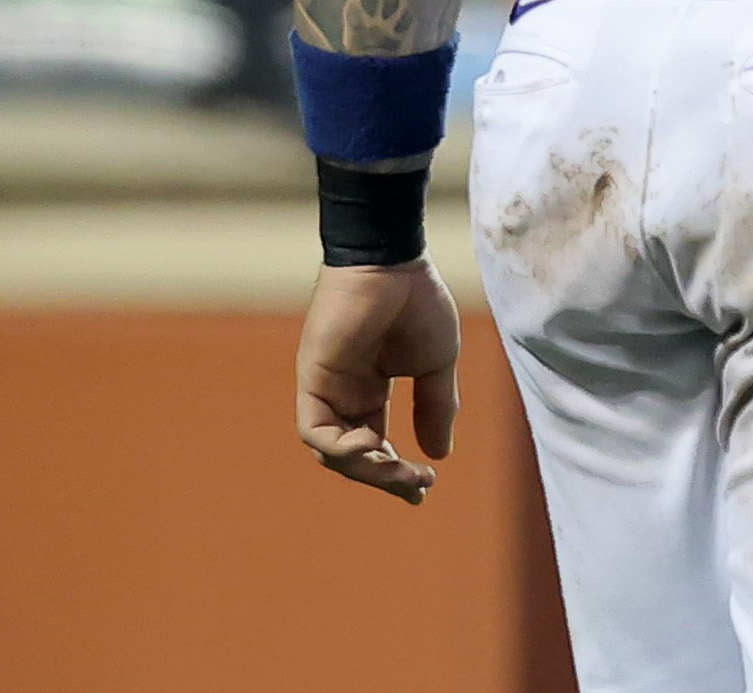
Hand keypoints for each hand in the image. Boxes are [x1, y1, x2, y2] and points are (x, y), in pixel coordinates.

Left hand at [294, 257, 461, 504]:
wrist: (394, 265)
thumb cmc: (417, 304)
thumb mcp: (436, 364)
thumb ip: (435, 407)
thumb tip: (439, 455)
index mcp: (371, 391)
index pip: (378, 445)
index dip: (398, 472)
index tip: (425, 487)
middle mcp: (344, 396)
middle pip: (355, 457)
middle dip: (386, 478)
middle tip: (416, 488)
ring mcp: (325, 390)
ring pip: (332, 452)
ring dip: (366, 469)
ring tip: (399, 471)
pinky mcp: (312, 381)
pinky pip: (315, 432)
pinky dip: (340, 449)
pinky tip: (373, 447)